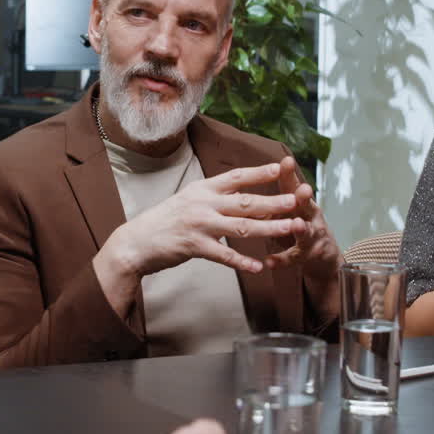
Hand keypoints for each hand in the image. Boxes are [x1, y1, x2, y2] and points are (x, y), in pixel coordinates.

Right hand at [98, 162, 304, 276]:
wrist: (136, 242)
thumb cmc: (162, 221)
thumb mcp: (186, 199)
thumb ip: (210, 196)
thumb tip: (233, 192)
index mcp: (202, 189)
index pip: (235, 177)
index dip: (259, 172)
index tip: (281, 167)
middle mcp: (203, 204)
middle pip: (246, 201)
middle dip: (274, 201)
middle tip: (297, 200)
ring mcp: (199, 225)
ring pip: (242, 226)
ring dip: (270, 228)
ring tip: (292, 229)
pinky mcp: (194, 247)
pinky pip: (224, 255)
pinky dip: (242, 261)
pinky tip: (258, 267)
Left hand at [261, 156, 340, 280]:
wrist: (321, 256)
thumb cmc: (296, 226)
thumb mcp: (284, 212)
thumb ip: (267, 203)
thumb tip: (241, 189)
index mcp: (299, 203)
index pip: (293, 186)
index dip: (290, 174)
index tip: (287, 160)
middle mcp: (309, 216)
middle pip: (306, 205)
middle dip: (304, 197)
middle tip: (303, 189)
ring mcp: (312, 237)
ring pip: (307, 232)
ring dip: (301, 228)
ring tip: (296, 224)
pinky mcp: (308, 256)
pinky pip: (294, 258)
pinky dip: (282, 260)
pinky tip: (270, 262)